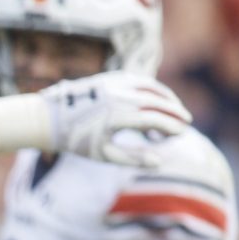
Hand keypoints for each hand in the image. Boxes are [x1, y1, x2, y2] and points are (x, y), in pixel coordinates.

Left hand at [43, 71, 192, 167]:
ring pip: (151, 88)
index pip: (155, 120)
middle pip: (157, 102)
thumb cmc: (78, 141)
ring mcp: (116, 84)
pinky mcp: (112, 77)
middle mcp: (120, 97)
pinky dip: (153, 89)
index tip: (181, 133)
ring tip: (176, 110)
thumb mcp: (104, 154)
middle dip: (175, 112)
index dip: (171, 127)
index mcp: (118, 117)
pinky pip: (140, 80)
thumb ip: (133, 159)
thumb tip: (159, 162)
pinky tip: (159, 98)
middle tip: (186, 122)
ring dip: (167, 98)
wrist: (52, 118)